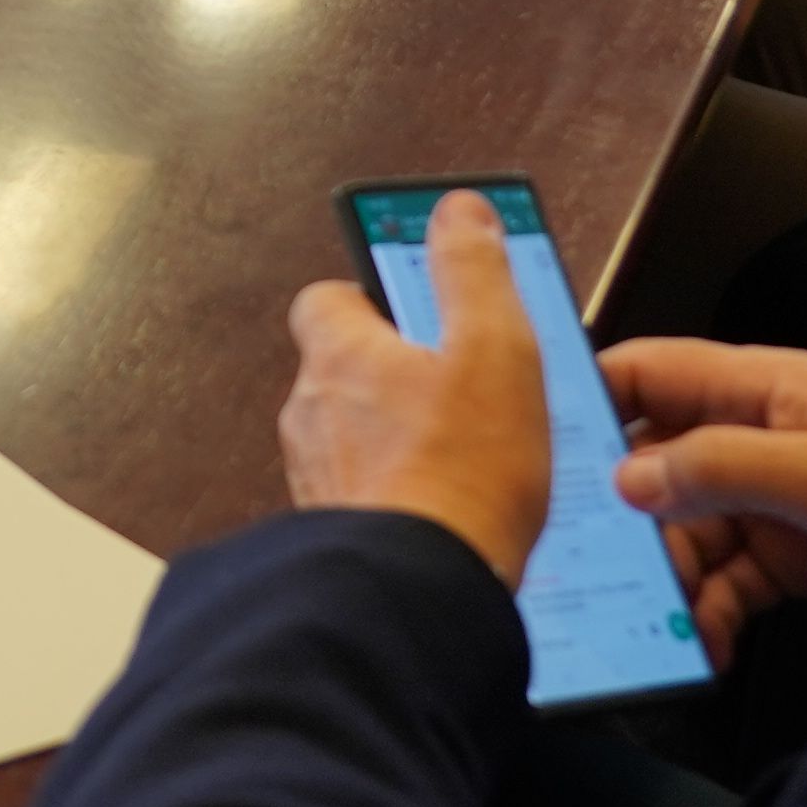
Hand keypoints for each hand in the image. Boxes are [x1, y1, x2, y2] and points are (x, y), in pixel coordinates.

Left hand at [278, 278, 549, 583]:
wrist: (423, 595)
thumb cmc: (461, 475)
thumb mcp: (494, 348)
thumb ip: (474, 271)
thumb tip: (459, 210)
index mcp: (340, 354)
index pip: (328, 297)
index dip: (373, 295)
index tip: (419, 300)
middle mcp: (312, 413)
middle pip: (343, 369)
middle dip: (393, 373)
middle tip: (458, 385)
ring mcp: (317, 477)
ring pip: (351, 437)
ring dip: (394, 439)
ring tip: (463, 454)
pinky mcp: (334, 534)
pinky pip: (363, 497)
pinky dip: (397, 495)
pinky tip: (448, 510)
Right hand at [597, 340, 806, 663]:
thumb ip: (720, 469)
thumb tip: (630, 476)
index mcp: (766, 388)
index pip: (650, 372)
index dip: (588, 399)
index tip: (532, 444)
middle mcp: (763, 438)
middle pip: (657, 465)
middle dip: (622, 516)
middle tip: (589, 568)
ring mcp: (782, 503)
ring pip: (689, 534)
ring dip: (669, 580)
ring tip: (662, 623)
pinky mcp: (803, 562)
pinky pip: (731, 586)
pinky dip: (713, 617)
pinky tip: (707, 648)